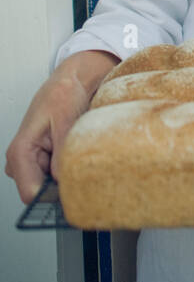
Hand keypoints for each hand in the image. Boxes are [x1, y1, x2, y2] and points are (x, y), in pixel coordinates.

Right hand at [5, 50, 118, 202]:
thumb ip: (62, 152)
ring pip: (49, 188)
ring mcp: (30, 163)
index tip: (75, 194)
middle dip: (62, 188)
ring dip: (66, 178)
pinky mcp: (41, 162)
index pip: (31, 193)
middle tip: (84, 171)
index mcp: (20, 151)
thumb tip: (63, 180)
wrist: (68, 83)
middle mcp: (20, 161)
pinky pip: (55, 178)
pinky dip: (67, 171)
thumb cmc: (62, 95)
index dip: (53, 198)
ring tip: (79, 154)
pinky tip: (76, 154)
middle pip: (40, 193)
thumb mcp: (66, 120)